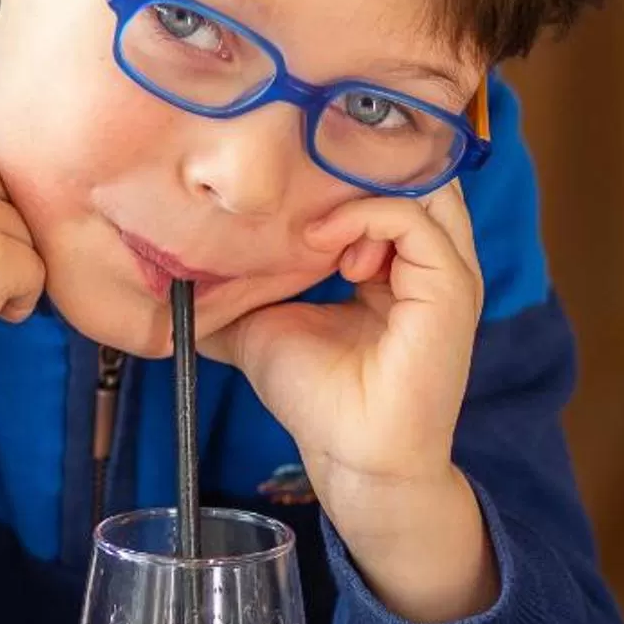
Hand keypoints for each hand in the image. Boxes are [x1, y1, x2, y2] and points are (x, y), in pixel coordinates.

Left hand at [198, 180, 495, 622]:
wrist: (351, 459)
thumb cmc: (315, 397)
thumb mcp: (262, 323)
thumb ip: (237, 289)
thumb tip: (173, 270)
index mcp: (397, 261)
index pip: (382, 180)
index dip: (334, 169)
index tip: (280, 185)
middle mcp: (431, 258)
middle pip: (409, 169)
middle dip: (353, 163)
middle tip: (300, 181)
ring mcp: (447, 271)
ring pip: (416, 184)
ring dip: (356, 190)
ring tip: (312, 225)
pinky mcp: (450, 290)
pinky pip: (412, 222)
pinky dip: (364, 218)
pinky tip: (323, 245)